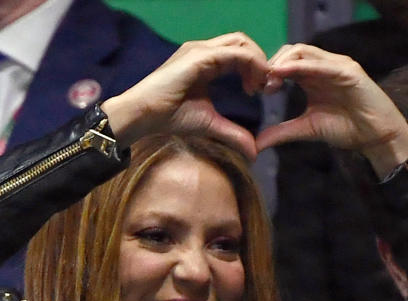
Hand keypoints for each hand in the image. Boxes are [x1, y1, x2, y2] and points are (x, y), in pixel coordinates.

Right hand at [102, 33, 268, 158]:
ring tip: (258, 87)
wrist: (143, 115)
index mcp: (205, 61)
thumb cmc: (169, 117)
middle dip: (260, 61)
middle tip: (264, 87)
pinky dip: (250, 65)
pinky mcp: (198, 57)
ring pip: (241, 43)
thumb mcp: (210, 124)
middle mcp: (203, 50)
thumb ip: (233, 133)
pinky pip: (234, 54)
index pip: (238, 52)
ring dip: (258, 62)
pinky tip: (252, 86)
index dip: (255, 67)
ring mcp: (200, 50)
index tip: (259, 91)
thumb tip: (254, 152)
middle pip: (243, 41)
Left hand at [256, 44, 407, 176]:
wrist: (376, 137)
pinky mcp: (348, 70)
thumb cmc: (347, 129)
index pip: (285, 62)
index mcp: (313, 76)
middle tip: (261, 86)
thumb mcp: (308, 129)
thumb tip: (257, 143)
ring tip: (270, 80)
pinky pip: (321, 63)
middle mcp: (323, 66)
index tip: (256, 90)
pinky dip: (301, 66)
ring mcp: (336, 65)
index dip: (268, 72)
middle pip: (291, 51)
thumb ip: (283, 132)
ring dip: (283, 63)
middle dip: (272, 65)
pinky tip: (285, 74)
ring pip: (303, 51)